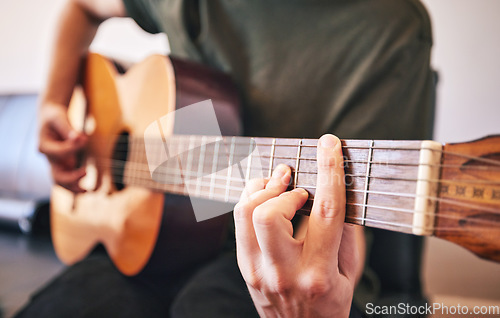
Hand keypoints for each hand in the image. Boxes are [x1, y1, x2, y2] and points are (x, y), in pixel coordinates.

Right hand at [38, 103, 87, 192]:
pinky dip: (76, 184)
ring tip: (87, 190)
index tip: (85, 138)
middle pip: (56, 176)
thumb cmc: (55, 117)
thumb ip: (68, 128)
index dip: (73, 147)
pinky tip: (87, 188)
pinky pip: (68, 179)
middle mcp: (49, 159)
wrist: (51, 118)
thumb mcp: (59, 117)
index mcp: (44, 146)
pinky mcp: (63, 165)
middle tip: (86, 172)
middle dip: (70, 178)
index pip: (59, 152)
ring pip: (61, 182)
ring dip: (73, 187)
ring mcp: (56, 164)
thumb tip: (79, 138)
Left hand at [234, 134, 363, 317]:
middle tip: (296, 186)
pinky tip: (266, 199)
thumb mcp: (350, 273)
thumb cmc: (330, 303)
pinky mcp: (244, 268)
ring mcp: (258, 270)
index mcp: (319, 272)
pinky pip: (239, 222)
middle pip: (269, 213)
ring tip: (280, 186)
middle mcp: (284, 271)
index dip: (329, 172)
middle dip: (283, 189)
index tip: (329, 145)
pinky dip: (252, 200)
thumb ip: (346, 232)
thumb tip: (336, 190)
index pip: (325, 213)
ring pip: (245, 213)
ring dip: (263, 190)